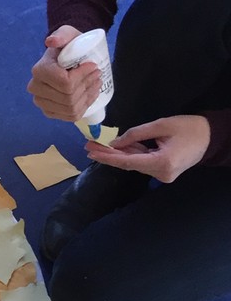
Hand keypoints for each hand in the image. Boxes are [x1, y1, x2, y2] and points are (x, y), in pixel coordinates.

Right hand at [28, 25, 98, 120]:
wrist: (66, 57)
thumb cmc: (69, 46)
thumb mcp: (68, 35)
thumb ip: (62, 35)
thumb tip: (51, 42)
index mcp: (39, 71)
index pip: (65, 82)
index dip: (83, 76)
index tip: (93, 66)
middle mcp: (36, 89)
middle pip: (69, 97)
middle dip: (87, 85)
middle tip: (97, 74)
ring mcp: (42, 102)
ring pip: (71, 108)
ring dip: (88, 96)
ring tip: (96, 83)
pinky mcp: (50, 111)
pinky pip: (71, 116)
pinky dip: (84, 106)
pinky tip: (89, 95)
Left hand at [87, 115, 209, 182]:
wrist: (212, 137)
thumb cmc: (189, 128)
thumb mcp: (161, 125)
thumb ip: (136, 134)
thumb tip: (115, 142)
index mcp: (162, 163)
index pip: (127, 162)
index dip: (107, 157)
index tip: (91, 152)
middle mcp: (160, 174)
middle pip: (129, 164)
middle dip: (108, 155)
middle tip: (89, 147)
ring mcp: (162, 175)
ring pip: (135, 163)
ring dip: (118, 154)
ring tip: (98, 146)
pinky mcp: (163, 172)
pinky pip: (143, 162)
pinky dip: (131, 154)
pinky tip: (117, 148)